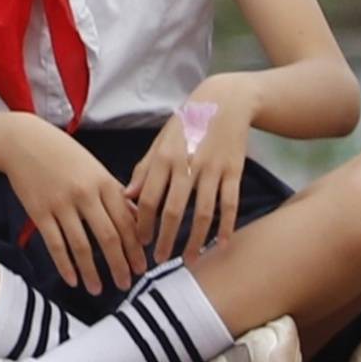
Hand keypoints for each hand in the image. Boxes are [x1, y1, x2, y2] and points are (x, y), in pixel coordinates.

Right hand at [1, 111, 147, 293]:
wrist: (21, 141)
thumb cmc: (62, 154)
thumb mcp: (94, 167)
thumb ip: (115, 192)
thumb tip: (137, 219)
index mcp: (103, 182)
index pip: (126, 221)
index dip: (135, 248)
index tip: (142, 268)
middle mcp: (85, 194)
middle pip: (108, 237)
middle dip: (120, 265)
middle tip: (126, 284)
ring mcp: (60, 204)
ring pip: (81, 246)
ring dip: (92, 272)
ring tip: (98, 289)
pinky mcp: (39, 212)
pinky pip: (55, 244)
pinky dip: (65, 265)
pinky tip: (72, 280)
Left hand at [120, 91, 249, 267]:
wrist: (224, 101)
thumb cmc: (187, 124)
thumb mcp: (160, 142)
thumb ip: (145, 170)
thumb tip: (126, 197)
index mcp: (164, 157)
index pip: (148, 198)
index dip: (142, 223)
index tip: (139, 242)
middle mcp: (187, 164)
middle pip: (174, 210)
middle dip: (165, 239)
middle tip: (159, 261)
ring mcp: (212, 169)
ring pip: (203, 212)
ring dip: (195, 240)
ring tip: (188, 260)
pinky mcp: (234, 171)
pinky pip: (230, 205)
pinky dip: (226, 227)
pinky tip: (220, 245)